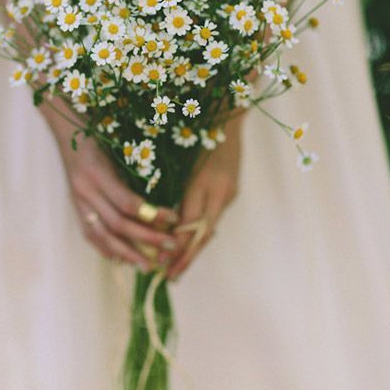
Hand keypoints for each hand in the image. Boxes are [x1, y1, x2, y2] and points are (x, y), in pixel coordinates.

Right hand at [53, 124, 179, 270]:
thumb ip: (134, 173)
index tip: (175, 219)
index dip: (152, 214)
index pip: (127, 202)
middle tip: (170, 246)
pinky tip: (123, 259)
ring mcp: (78, 203)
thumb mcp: (118, 149)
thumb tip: (163, 198)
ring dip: (127, 253)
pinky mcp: (76, 210)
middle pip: (117, 224)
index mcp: (97, 173)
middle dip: (146, 238)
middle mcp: (85, 191)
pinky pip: (91, 236)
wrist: (67, 135)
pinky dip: (107, 249)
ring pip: (103, 236)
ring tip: (149, 265)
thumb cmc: (99, 138)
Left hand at [165, 113, 243, 279]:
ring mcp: (228, 192)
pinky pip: (212, 217)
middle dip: (186, 257)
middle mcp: (221, 192)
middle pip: (202, 234)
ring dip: (193, 249)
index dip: (176, 248)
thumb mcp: (180, 158)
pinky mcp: (230, 190)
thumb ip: (174, 189)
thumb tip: (160, 223)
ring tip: (176, 268)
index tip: (161, 266)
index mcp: (205, 183)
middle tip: (169, 278)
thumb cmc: (195, 128)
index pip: (190, 225)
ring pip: (208, 228)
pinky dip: (199, 232)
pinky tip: (189, 245)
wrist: (226, 112)